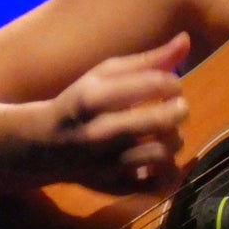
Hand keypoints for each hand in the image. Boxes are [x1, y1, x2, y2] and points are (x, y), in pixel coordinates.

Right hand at [41, 33, 190, 194]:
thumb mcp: (105, 74)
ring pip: (163, 153)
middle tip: (177, 108)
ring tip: (167, 132)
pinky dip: (167, 173)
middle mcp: (99, 133)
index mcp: (94, 97)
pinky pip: (156, 185)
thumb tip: (185, 40)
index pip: (154, 85)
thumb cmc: (80, 102)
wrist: (43, 145)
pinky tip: (161, 158)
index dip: (173, 84)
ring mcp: (106, 164)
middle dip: (179, 110)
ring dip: (174, 140)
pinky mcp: (113, 188)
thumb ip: (147, 60)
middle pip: (162, 121)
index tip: (171, 87)